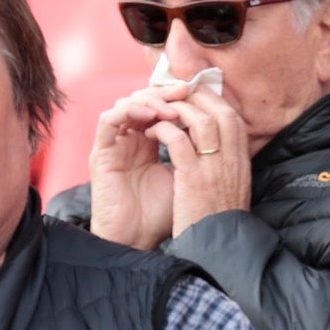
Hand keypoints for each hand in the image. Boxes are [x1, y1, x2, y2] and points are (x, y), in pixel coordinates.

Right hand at [88, 84, 188, 248]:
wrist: (141, 240)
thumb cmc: (166, 211)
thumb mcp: (190, 174)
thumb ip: (200, 150)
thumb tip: (228, 126)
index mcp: (152, 141)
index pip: (164, 106)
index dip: (181, 96)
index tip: (203, 92)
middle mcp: (132, 139)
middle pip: (145, 99)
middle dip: (167, 92)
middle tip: (188, 89)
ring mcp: (115, 144)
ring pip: (127, 103)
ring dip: (151, 100)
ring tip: (174, 108)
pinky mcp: (101, 153)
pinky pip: (109, 120)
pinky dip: (130, 111)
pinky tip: (152, 115)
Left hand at [146, 88, 251, 236]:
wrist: (218, 249)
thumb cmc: (219, 220)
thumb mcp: (232, 187)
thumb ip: (226, 164)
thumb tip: (213, 144)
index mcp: (242, 161)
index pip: (233, 116)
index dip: (212, 100)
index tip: (192, 96)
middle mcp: (233, 159)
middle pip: (219, 110)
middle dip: (193, 97)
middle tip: (170, 96)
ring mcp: (215, 167)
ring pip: (199, 119)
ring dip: (175, 110)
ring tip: (158, 112)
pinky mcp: (193, 178)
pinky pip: (177, 140)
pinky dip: (163, 129)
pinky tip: (151, 131)